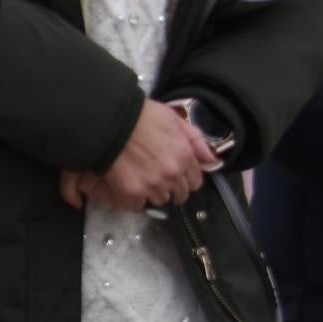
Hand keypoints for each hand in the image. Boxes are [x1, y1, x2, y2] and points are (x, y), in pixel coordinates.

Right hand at [92, 98, 215, 211]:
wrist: (110, 120)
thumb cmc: (141, 115)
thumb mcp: (174, 119)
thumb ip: (195, 140)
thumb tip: (212, 161)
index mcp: (185, 157)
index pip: (195, 182)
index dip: (184, 179)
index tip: (174, 176)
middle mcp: (172, 175)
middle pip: (179, 195)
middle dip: (170, 188)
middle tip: (156, 179)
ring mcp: (152, 185)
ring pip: (159, 200)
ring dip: (152, 194)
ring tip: (140, 182)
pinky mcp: (131, 192)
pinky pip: (136, 206)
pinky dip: (132, 200)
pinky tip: (127, 190)